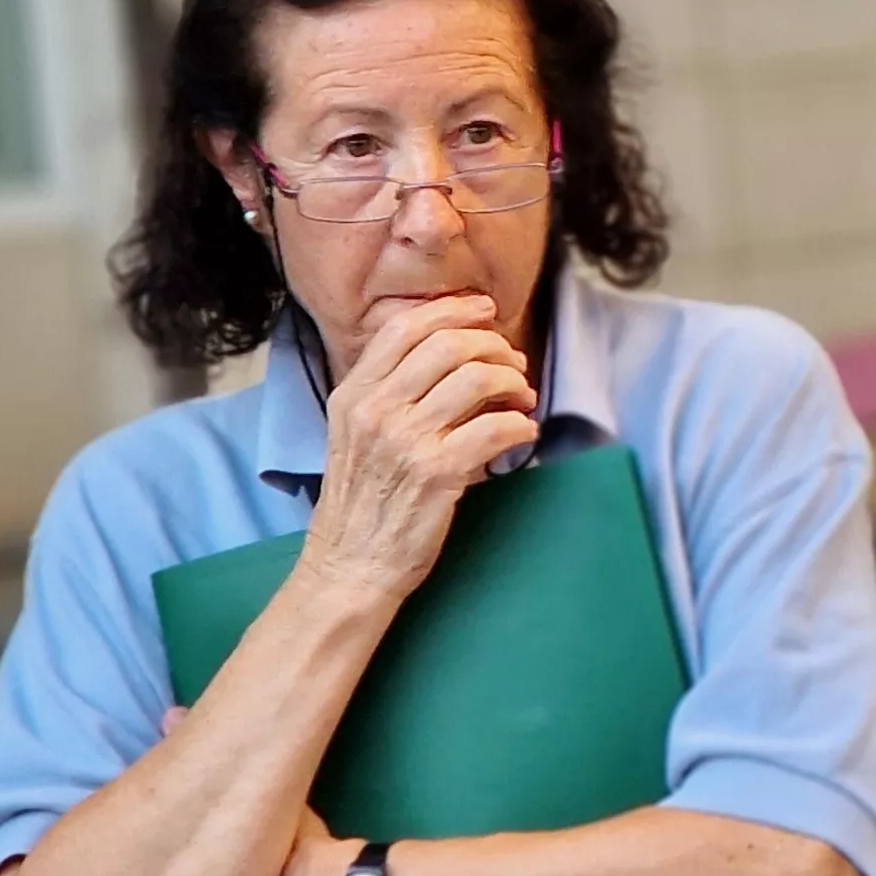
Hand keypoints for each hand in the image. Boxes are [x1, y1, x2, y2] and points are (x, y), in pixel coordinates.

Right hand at [299, 293, 536, 600]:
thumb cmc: (362, 500)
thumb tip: (449, 354)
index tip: (485, 311)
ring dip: (514, 382)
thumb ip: (389, 392)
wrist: (351, 564)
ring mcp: (405, 441)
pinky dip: (521, 425)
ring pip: (477, 379)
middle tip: (514, 364)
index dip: (452, 311)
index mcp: (353, 395)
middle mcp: (375, 411)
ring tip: (523, 399)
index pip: (404, 328)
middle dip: (494, 346)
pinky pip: (495, 428)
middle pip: (448, 345)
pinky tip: (524, 432)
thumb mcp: (356, 434)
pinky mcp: (437, 474)